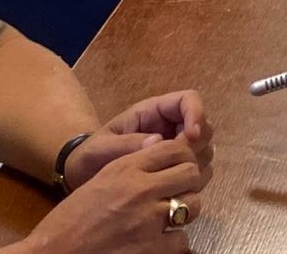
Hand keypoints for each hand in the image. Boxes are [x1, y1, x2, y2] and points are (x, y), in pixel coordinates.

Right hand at [25, 137, 204, 253]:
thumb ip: (134, 167)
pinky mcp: (152, 248)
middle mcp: (141, 189)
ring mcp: (148, 220)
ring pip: (193, 206)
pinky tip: (158, 242)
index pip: (175, 149)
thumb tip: (165, 160)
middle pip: (191, 173)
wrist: (54, 252)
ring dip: (183, 212)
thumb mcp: (101, 180)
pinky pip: (182, 240)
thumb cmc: (72, 219)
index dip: (183, 157)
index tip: (178, 168)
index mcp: (126, 168)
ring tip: (166, 219)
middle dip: (187, 183)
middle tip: (175, 194)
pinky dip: (173, 243)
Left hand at [66, 92, 212, 190]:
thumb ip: (126, 144)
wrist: (83, 176)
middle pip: (202, 124)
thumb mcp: (101, 148)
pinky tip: (177, 188)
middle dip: (198, 142)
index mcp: (152, 112)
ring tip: (178, 178)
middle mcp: (168, 125)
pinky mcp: (174, 166)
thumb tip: (158, 141)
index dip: (196, 114)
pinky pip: (195, 166)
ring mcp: (174, 146)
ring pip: (204, 146)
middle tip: (184, 163)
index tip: (191, 137)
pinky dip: (193, 175)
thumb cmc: (90, 155)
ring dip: (198, 160)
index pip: (188, 99)